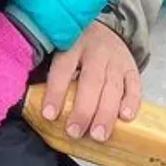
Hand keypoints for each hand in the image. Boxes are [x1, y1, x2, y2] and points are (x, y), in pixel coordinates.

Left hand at [42, 20, 140, 142]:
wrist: (105, 30)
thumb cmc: (76, 48)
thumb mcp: (61, 48)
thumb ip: (51, 72)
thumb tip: (30, 103)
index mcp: (72, 44)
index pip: (63, 68)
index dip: (56, 91)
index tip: (49, 115)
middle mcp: (96, 50)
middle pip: (91, 80)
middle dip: (83, 109)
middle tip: (74, 132)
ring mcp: (116, 59)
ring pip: (113, 86)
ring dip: (105, 113)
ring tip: (97, 135)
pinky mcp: (131, 68)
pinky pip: (134, 85)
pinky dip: (131, 102)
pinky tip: (125, 117)